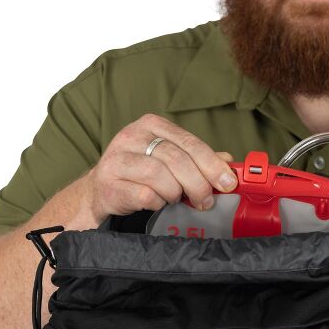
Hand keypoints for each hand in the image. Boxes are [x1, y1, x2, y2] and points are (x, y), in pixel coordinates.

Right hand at [84, 113, 236, 224]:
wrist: (101, 191)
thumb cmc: (141, 175)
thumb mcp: (170, 161)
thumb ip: (198, 159)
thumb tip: (228, 161)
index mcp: (152, 125)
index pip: (190, 142)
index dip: (212, 164)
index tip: (227, 183)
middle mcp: (132, 136)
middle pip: (177, 159)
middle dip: (198, 184)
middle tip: (205, 201)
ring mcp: (118, 158)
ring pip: (159, 176)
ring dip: (174, 193)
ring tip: (174, 199)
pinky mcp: (109, 182)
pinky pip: (144, 195)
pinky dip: (157, 203)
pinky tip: (157, 203)